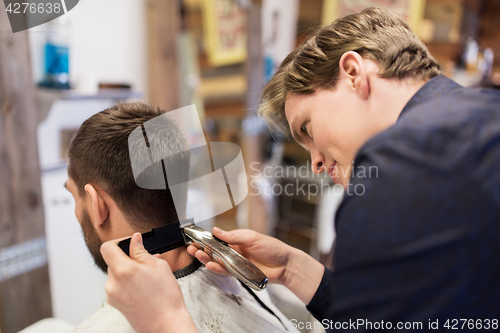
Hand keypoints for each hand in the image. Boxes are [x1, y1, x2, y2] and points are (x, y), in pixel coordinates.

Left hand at [101, 233, 197, 332]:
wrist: (166, 324)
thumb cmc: (166, 298)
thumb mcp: (158, 266)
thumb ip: (141, 251)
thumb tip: (135, 240)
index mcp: (123, 270)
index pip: (107, 247)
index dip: (119, 241)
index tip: (130, 242)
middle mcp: (113, 283)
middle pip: (113, 261)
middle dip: (128, 258)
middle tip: (146, 261)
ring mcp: (112, 295)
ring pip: (116, 274)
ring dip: (129, 270)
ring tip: (148, 276)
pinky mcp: (115, 304)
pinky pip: (118, 286)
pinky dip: (128, 282)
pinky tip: (144, 286)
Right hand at [188, 227, 324, 303]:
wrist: (285, 265)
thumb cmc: (273, 248)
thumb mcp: (252, 237)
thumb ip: (233, 236)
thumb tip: (216, 230)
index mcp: (237, 240)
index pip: (217, 239)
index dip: (206, 239)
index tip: (195, 237)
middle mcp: (234, 251)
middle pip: (214, 251)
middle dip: (202, 249)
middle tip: (192, 247)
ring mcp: (236, 263)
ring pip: (217, 261)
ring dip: (206, 259)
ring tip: (198, 254)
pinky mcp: (239, 273)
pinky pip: (225, 271)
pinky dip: (216, 268)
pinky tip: (210, 264)